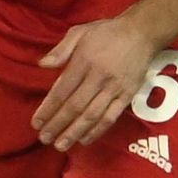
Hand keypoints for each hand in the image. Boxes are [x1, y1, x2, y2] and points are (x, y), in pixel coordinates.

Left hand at [31, 16, 158, 150]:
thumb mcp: (80, 32)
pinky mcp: (127, 96)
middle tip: (44, 139)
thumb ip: (61, 50)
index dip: (48, 109)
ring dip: (74, 133)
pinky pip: (111, 117)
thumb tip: (42, 65)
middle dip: (57, 125)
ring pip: (92, 116)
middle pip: (75, 107)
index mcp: (84, 62)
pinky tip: (84, 140)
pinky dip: (97, 131)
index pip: (62, 91)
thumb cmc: (107, 32)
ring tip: (60, 145)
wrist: (142, 33)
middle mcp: (98, 78)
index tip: (36, 122)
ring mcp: (114, 89)